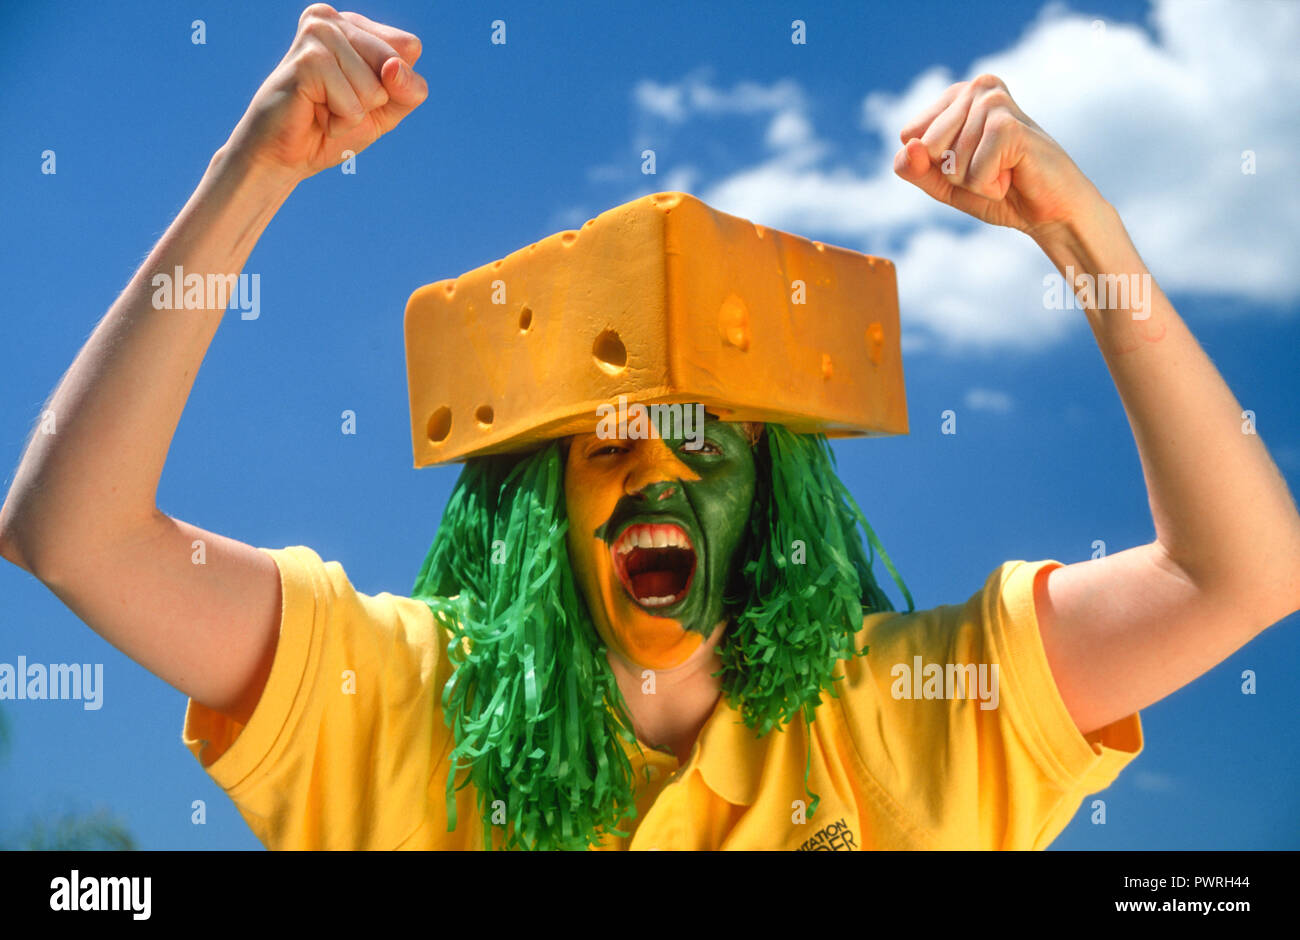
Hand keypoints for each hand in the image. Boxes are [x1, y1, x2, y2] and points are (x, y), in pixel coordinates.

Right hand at [223, 4, 427, 183]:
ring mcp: (316, 34)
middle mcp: (332, 19)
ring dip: (353, 113)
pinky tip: (314, 113)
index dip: (395, 84)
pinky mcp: (307, 61)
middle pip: (394, 65)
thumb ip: (408, 90)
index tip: (357, 92)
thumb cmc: (332, 128)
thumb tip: (394, 68)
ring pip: (374, 88)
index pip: (409, 47)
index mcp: (353, 23)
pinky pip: (353, 105)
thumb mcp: (387, 109)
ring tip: (322, 108)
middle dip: (373, 100)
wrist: (283, 156)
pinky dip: (340, 122)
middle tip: (336, 103)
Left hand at [893, 74, 1105, 241]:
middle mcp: (977, 88)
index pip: (909, 135)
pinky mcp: (1008, 125)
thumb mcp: (944, 183)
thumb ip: (915, 168)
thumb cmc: (998, 192)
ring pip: (950, 162)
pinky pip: (974, 173)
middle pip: (926, 147)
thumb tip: (908, 147)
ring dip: (976, 181)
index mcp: (958, 94)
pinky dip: (990, 186)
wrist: (1050, 210)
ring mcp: (995, 102)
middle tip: (991, 168)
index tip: (970, 161)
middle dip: (953, 172)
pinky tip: (1014, 174)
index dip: (932, 163)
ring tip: (1006, 171)